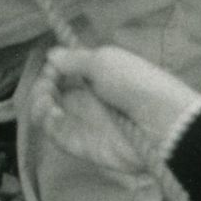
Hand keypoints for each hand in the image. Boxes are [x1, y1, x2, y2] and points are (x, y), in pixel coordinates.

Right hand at [32, 43, 200, 174]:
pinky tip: (53, 113)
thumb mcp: (106, 61)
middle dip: (41, 86)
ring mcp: (83, 123)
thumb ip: (75, 60)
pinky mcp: (82, 146)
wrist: (161, 124)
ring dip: (39, 104)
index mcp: (96, 76)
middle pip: (51, 93)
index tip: (54, 65)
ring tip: (48, 100)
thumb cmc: (136, 83)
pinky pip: (56, 134)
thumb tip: (51, 55)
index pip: (64, 72)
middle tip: (48, 83)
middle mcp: (87, 99)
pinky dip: (48, 122)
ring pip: (47, 114)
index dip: (54, 68)